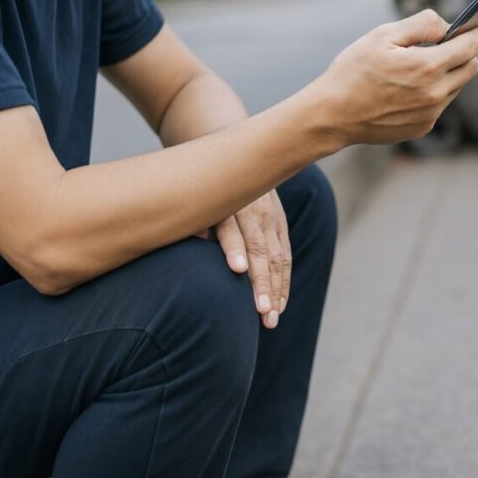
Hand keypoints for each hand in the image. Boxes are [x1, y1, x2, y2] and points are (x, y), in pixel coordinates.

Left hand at [203, 190, 290, 328]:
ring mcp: (271, 217)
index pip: (232, 229)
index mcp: (228, 203)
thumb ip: (194, 220)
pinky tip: (279, 305)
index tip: (237, 270)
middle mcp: (253, 210)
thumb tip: (193, 239)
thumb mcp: (195, 198)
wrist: (237, 159)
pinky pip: (285, 256)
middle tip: (262, 312)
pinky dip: (283, 282)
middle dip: (261, 282)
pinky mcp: (280, 224)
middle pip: (259, 249)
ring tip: (271, 319)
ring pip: (277, 256)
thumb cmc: (204, 188)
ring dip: (276, 289)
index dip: (235, 249)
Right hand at [313, 9, 477, 144]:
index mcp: (426, 67)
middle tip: (447, 43)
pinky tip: (407, 89)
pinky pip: (439, 105)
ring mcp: (430, 114)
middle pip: (470, 68)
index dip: (476, 33)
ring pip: (455, 87)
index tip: (477, 26)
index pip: (470, 47)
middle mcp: (434, 94)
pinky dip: (432, 93)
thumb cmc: (353, 71)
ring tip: (418, 67)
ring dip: (447, 73)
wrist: (333, 114)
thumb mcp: (383, 35)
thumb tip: (447, 25)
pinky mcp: (422, 127)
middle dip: (464, 52)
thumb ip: (421, 24)